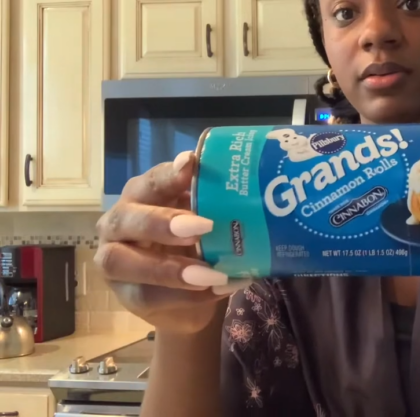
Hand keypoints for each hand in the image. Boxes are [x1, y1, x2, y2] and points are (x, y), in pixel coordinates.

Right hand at [95, 152, 251, 333]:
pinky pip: (148, 296)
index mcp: (141, 197)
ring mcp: (113, 261)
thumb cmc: (193, 244)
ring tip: (211, 273)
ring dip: (169, 268)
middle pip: (125, 219)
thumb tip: (249, 190)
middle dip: (162, 222)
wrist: (188, 296)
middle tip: (203, 227)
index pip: (150, 181)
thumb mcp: (203, 220)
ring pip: (122, 261)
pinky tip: (217, 291)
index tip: (191, 164)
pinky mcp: (125, 295)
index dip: (168, 175)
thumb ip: (213, 205)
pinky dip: (186, 296)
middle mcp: (119, 223)